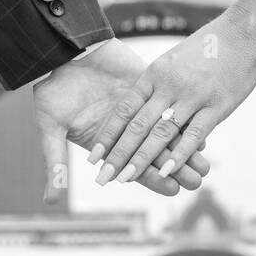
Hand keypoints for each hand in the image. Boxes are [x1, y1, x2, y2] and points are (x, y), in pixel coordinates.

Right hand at [34, 38, 211, 201]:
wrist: (59, 54)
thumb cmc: (52, 92)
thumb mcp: (51, 128)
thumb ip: (55, 163)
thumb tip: (50, 201)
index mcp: (108, 144)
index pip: (135, 167)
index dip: (153, 179)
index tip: (173, 190)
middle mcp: (126, 131)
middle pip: (156, 155)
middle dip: (177, 169)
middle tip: (198, 181)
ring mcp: (138, 109)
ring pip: (167, 133)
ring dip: (186, 148)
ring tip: (206, 162)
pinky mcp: (146, 86)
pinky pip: (169, 105)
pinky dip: (184, 117)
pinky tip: (202, 127)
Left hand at [88, 8, 255, 186]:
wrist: (243, 34)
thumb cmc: (207, 49)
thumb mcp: (173, 61)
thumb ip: (157, 85)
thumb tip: (140, 108)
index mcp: (154, 75)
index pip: (124, 110)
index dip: (107, 135)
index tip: (92, 156)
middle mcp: (169, 86)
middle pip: (137, 126)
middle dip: (118, 155)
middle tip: (102, 178)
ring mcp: (193, 96)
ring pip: (162, 133)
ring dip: (142, 159)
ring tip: (126, 178)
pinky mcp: (216, 106)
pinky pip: (194, 134)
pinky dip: (179, 154)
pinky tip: (167, 172)